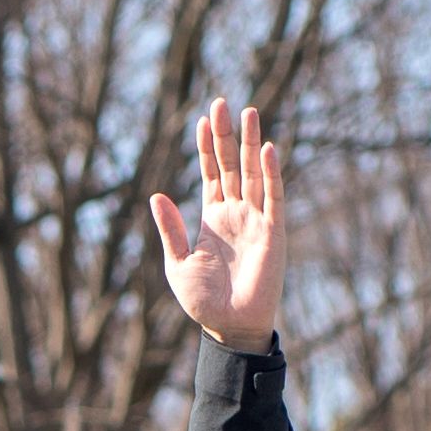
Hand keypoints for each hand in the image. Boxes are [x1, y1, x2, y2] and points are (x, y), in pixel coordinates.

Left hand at [146, 99, 284, 349]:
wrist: (229, 328)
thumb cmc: (204, 301)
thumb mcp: (178, 263)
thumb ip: (171, 229)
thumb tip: (156, 195)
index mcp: (213, 217)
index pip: (211, 173)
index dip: (207, 147)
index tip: (202, 120)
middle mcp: (236, 213)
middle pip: (231, 164)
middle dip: (226, 135)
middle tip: (222, 103)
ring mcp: (256, 220)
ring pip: (253, 173)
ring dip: (251, 143)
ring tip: (248, 112)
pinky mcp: (273, 233)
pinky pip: (273, 197)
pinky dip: (271, 174)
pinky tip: (266, 150)